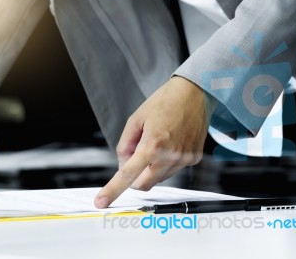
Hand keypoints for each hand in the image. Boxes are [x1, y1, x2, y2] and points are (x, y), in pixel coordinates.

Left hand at [94, 76, 215, 207]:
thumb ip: (125, 144)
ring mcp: (184, 159)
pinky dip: (166, 162)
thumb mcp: (136, 119)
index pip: (128, 174)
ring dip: (151, 168)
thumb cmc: (165, 101)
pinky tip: (171, 142)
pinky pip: (173, 170)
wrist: (195, 93)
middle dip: (135, 176)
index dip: (113, 190)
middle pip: (143, 184)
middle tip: (136, 155)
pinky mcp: (194, 159)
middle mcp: (170, 156)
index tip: (101, 202)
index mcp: (152, 144)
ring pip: (159, 178)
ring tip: (157, 141)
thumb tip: (124, 165)